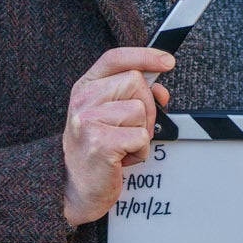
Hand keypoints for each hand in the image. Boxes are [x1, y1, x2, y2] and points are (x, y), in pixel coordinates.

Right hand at [62, 47, 173, 225]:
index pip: (116, 58)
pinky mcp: (100, 143)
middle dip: (146, 107)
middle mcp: (83, 100)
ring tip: (123, 145)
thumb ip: (133, 96)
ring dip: (142, 132)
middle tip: (132, 128)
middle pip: (136, 82)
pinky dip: (139, 151)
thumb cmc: (95, 150)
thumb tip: (160, 89)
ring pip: (140, 110)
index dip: (144, 55)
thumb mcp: (110, 115)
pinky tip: (122, 158)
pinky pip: (141, 137)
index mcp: (85, 87)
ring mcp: (88, 120)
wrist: (75, 187)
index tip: (167, 61)